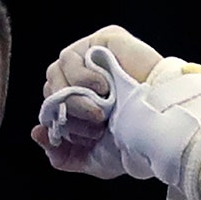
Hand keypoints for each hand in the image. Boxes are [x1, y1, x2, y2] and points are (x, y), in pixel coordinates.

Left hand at [31, 25, 163, 173]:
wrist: (162, 125)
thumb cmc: (135, 143)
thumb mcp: (93, 159)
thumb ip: (62, 154)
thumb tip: (37, 132)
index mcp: (82, 103)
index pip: (50, 107)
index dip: (61, 123)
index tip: (86, 137)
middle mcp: (85, 79)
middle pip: (51, 90)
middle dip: (68, 113)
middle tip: (97, 125)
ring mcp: (92, 57)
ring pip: (56, 73)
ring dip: (75, 98)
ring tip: (101, 110)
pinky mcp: (102, 40)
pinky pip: (69, 57)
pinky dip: (81, 78)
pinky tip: (105, 88)